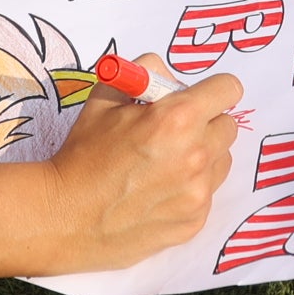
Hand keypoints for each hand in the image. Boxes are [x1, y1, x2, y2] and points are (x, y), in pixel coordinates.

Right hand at [43, 56, 241, 271]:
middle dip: (206, 123)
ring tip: (164, 164)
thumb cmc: (83, 153)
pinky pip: (208, 193)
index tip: (198, 98)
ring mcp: (197, 193)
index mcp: (177, 118)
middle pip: (227, 126)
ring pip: (222, 160)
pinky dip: (191, 188)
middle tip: (173, 132)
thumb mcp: (105, 96)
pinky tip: (158, 191)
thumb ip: (145, 72)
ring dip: (203, 156)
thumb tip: (169, 75)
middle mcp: (196, 154)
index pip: (228, 89)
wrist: (64, 215)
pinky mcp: (194, 221)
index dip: (212, 90)